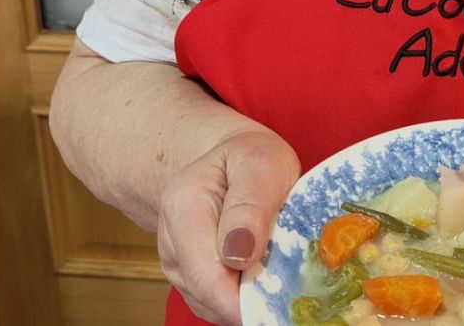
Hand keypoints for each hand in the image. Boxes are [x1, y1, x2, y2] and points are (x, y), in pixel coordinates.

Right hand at [157, 130, 300, 323]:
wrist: (232, 160)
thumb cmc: (251, 158)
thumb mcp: (260, 163)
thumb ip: (249, 205)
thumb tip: (239, 254)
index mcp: (184, 208)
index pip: (207, 278)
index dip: (244, 302)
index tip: (281, 306)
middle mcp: (172, 243)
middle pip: (210, 297)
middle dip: (252, 301)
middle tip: (291, 290)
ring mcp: (178, 265)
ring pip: (214, 306)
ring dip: (249, 299)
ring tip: (279, 272)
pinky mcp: (191, 280)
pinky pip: (218, 304)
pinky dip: (244, 298)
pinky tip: (263, 277)